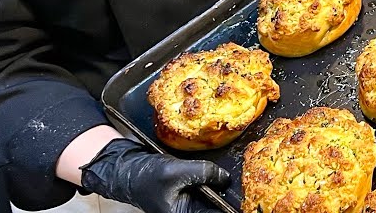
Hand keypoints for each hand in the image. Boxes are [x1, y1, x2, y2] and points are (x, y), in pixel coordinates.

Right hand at [80, 139, 228, 212]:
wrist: (130, 168)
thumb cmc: (146, 175)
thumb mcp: (176, 171)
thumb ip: (203, 173)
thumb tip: (225, 177)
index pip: (215, 212)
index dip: (227, 206)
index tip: (245, 204)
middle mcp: (189, 211)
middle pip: (215, 205)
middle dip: (226, 195)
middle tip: (241, 185)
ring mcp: (190, 202)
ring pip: (213, 196)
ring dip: (221, 187)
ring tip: (231, 178)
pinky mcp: (191, 191)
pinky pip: (207, 188)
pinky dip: (213, 181)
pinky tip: (220, 174)